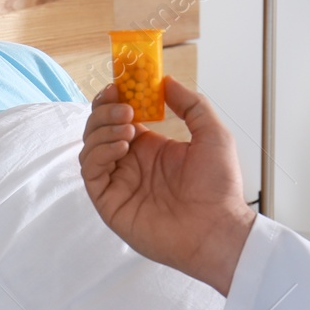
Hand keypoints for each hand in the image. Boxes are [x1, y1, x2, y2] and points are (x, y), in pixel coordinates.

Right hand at [79, 77, 255, 293]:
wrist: (218, 229)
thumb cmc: (219, 188)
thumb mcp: (212, 134)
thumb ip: (191, 104)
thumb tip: (166, 81)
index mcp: (150, 148)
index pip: (120, 116)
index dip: (115, 98)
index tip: (120, 84)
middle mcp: (131, 163)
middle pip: (99, 128)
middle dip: (105, 111)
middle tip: (124, 106)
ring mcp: (119, 183)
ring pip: (90, 147)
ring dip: (103, 129)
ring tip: (127, 126)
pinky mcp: (110, 202)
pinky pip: (90, 172)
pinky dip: (99, 153)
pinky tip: (121, 146)